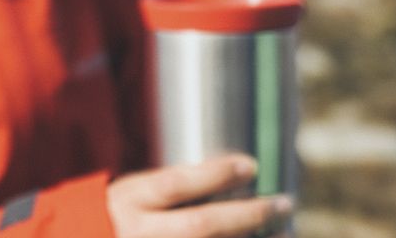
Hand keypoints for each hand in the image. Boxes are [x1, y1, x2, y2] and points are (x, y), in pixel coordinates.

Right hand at [106, 155, 293, 237]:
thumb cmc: (110, 219)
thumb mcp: (126, 196)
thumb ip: (162, 192)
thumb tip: (224, 177)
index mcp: (127, 201)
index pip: (175, 185)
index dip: (214, 175)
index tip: (251, 165)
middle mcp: (139, 233)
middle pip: (201, 225)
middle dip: (247, 215)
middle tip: (283, 203)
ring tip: (285, 232)